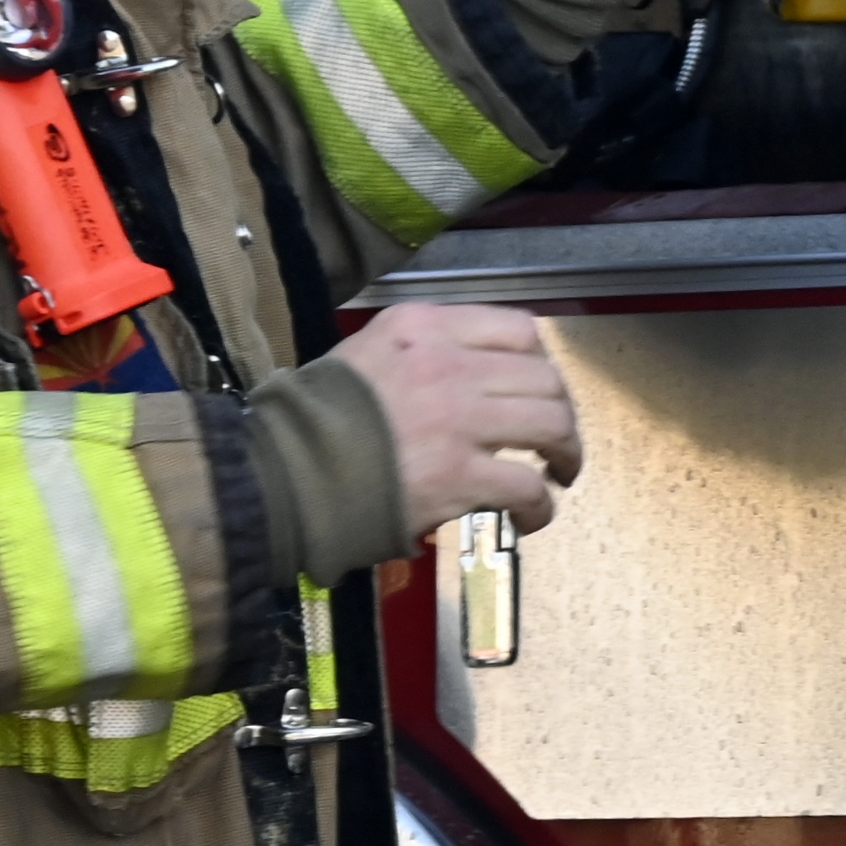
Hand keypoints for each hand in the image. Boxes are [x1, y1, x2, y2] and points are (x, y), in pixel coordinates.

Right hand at [332, 303, 582, 535]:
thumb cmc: (312, 422)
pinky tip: (529, 517)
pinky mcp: (458, 475)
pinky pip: (529, 485)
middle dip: (560, 413)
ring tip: (556, 475)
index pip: (516, 328)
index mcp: (420, 328)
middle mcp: (446, 363)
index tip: (537, 391)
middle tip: (554, 443)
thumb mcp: (363, 357)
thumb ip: (419, 357)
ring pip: (550, 424)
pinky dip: (541, 505)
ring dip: (565, 453)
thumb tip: (471, 382)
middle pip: (543, 378)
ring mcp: (456, 419)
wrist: (280, 474)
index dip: (540, 364)